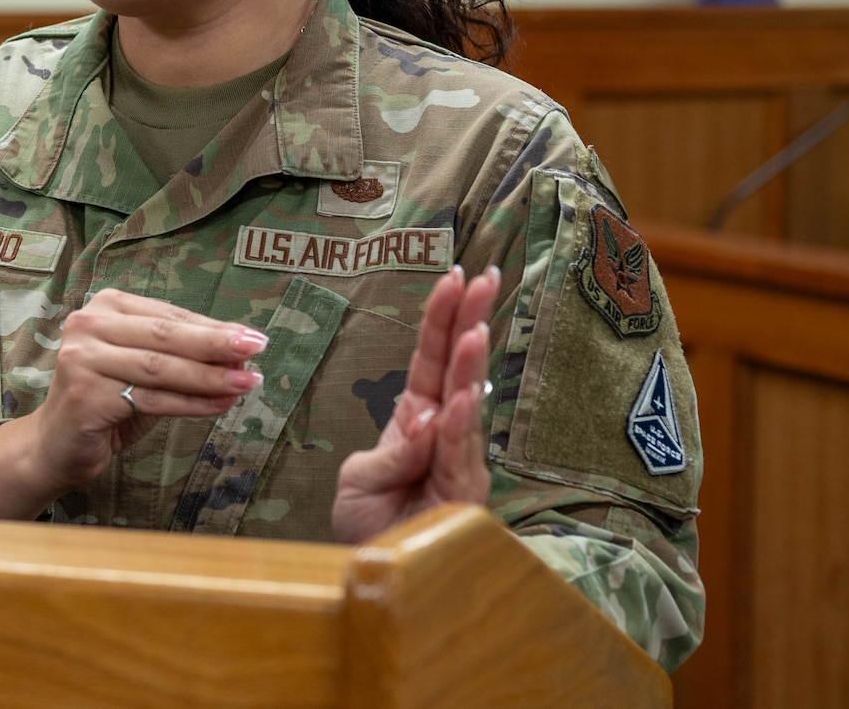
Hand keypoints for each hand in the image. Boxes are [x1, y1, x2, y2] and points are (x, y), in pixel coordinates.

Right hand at [0, 289, 266, 518]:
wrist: (57, 445)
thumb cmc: (108, 402)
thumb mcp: (144, 370)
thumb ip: (180, 356)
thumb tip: (239, 353)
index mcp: (105, 307)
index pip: (169, 316)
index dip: (213, 327)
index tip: (253, 337)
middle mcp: (88, 324)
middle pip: (165, 336)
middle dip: (216, 344)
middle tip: (257, 349)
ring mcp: (82, 357)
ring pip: (161, 368)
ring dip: (210, 376)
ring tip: (248, 382)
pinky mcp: (85, 394)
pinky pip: (151, 399)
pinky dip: (191, 403)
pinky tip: (221, 404)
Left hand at [331, 264, 498, 542]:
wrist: (372, 572)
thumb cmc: (368, 521)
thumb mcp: (362, 478)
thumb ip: (391, 450)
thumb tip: (426, 419)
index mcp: (416, 417)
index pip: (430, 359)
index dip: (442, 318)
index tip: (455, 276)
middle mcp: (444, 433)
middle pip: (459, 369)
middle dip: (472, 321)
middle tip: (486, 279)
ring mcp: (458, 463)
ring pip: (464, 406)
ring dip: (469, 368)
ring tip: (474, 329)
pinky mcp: (461, 497)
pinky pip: (458, 455)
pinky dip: (459, 427)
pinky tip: (462, 400)